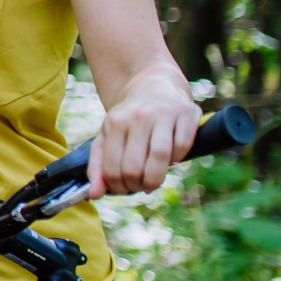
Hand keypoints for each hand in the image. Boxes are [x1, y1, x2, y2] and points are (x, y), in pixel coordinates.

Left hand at [86, 72, 200, 198]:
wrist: (153, 85)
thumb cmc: (128, 119)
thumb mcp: (106, 136)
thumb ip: (97, 166)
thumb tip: (94, 195)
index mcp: (114, 123)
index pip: (112, 169)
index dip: (118, 187)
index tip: (124, 189)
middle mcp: (137, 117)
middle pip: (135, 167)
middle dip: (136, 186)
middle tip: (139, 186)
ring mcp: (163, 113)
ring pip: (160, 157)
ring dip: (156, 179)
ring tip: (152, 182)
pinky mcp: (186, 112)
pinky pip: (183, 146)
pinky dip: (178, 159)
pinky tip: (172, 160)